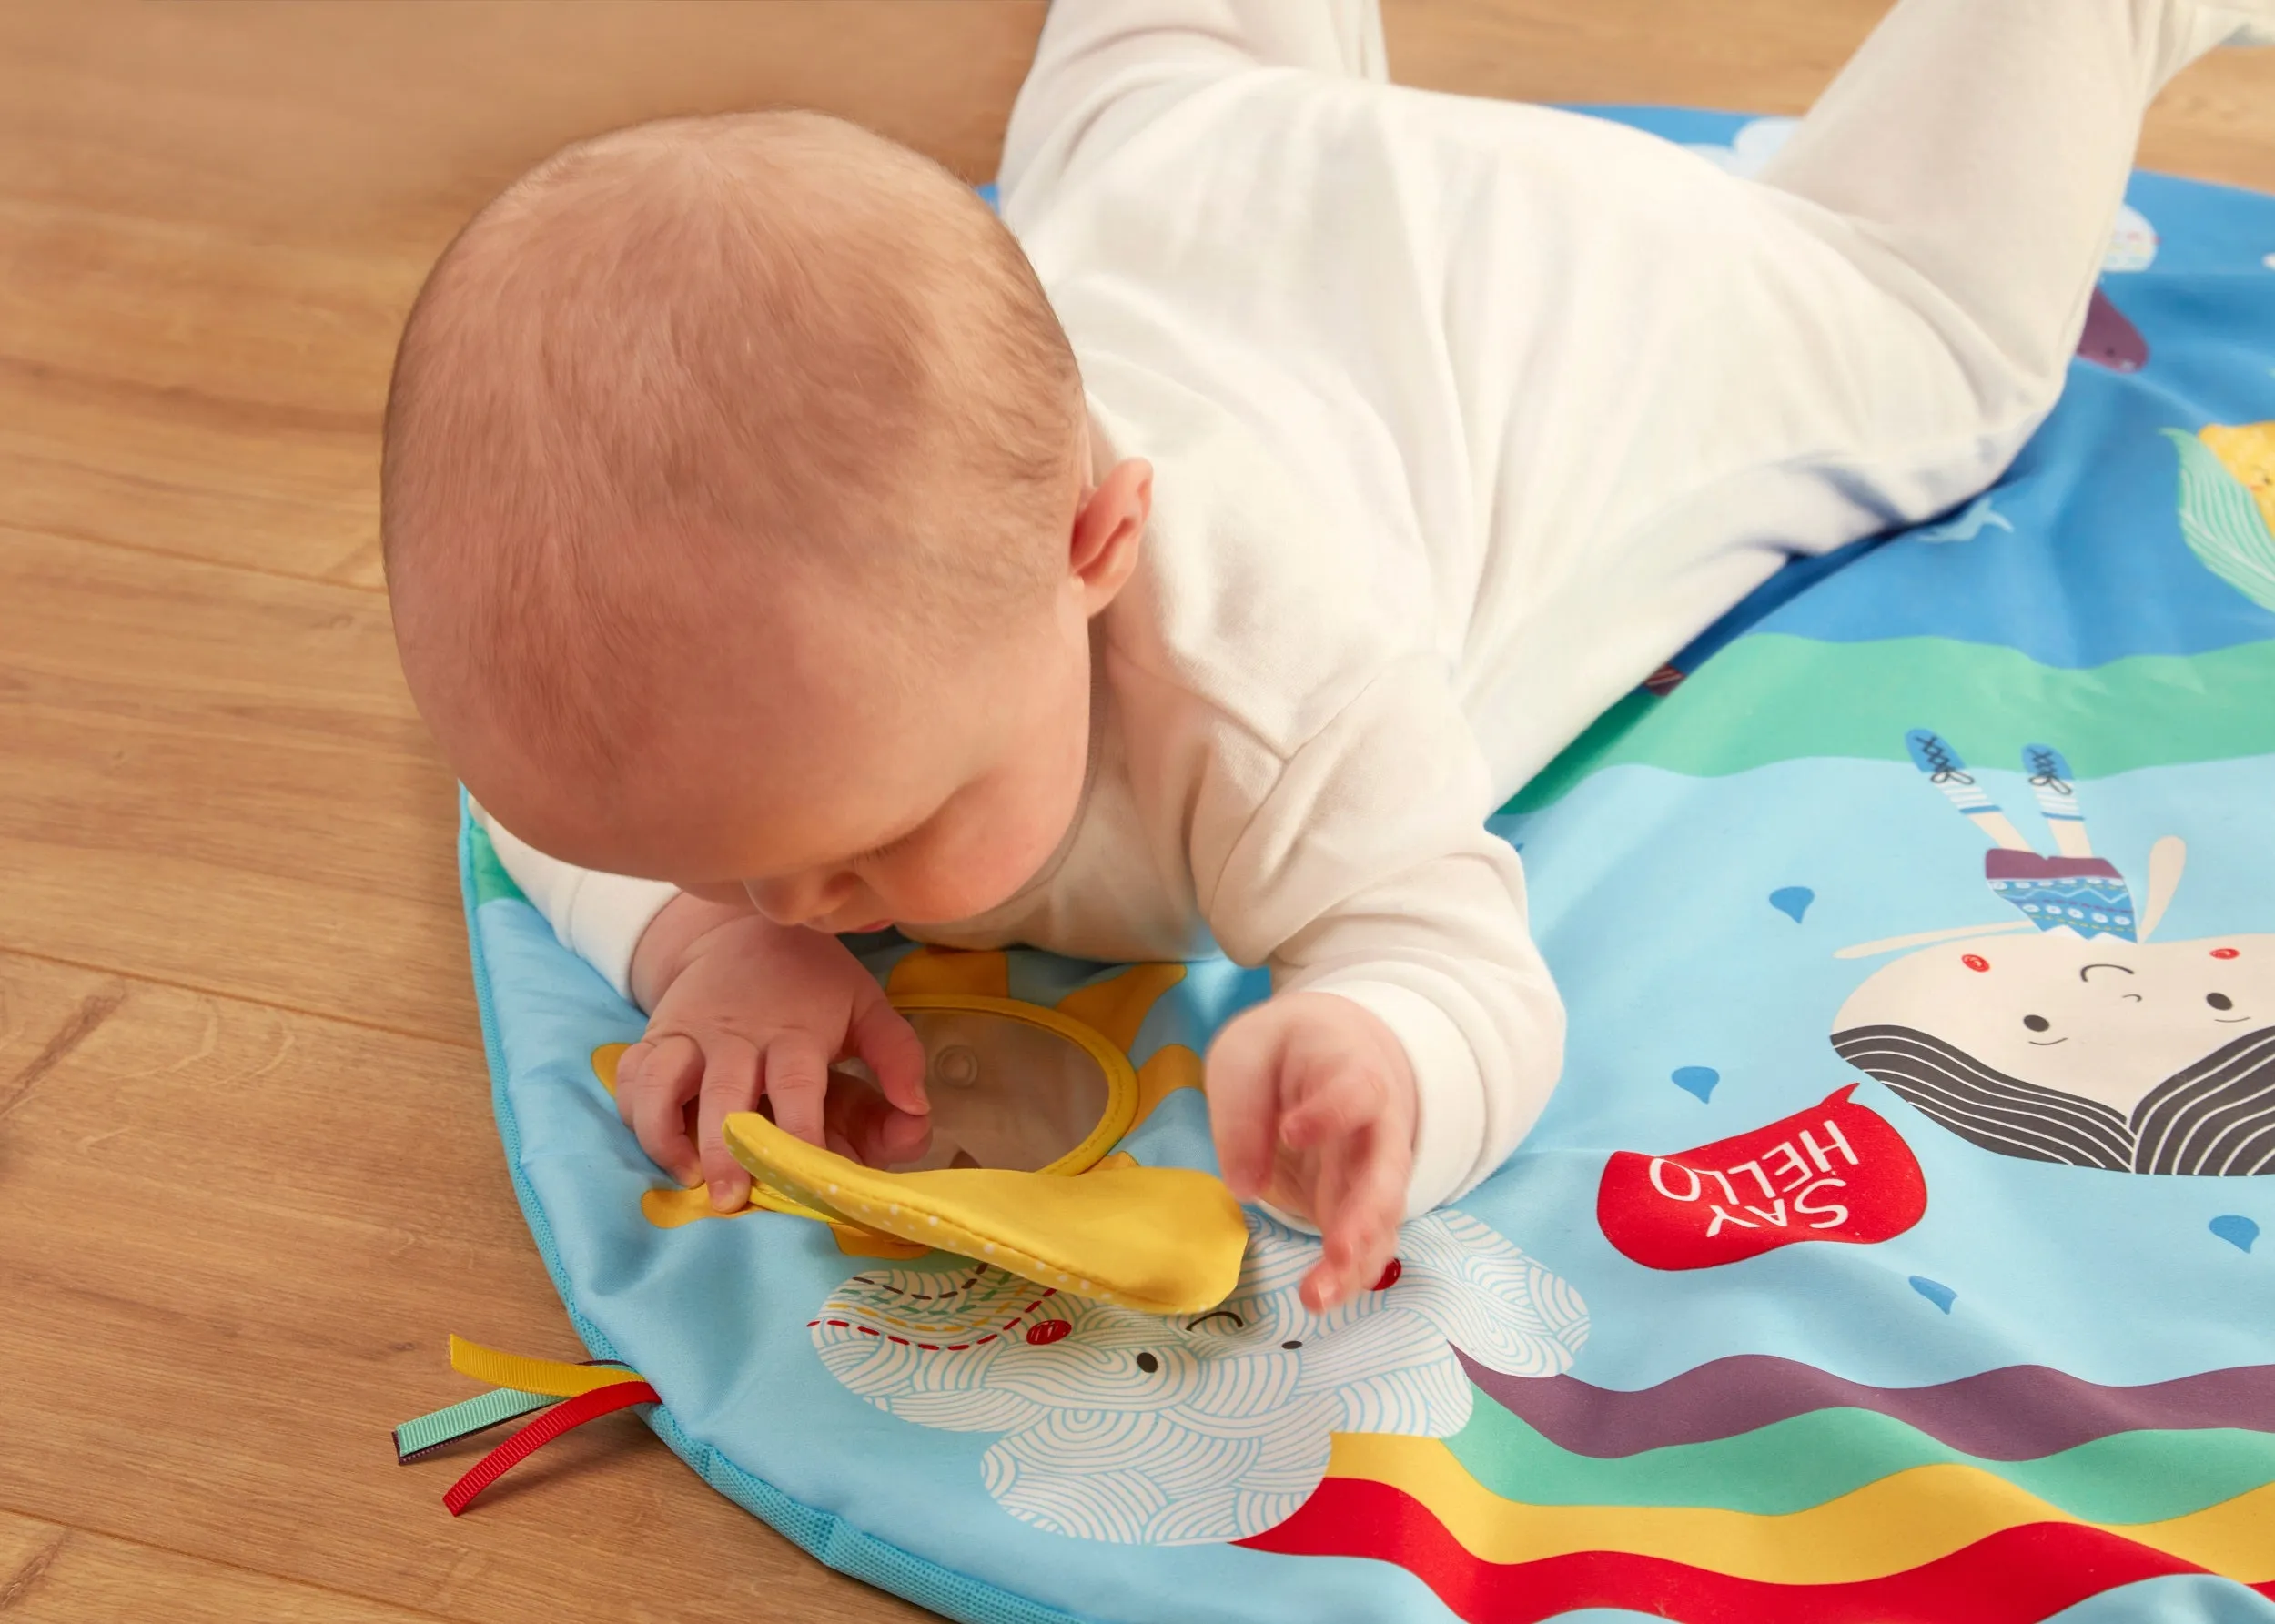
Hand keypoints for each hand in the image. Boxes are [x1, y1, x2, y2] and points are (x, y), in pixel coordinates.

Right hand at [618, 896, 928, 1210]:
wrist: (744, 930)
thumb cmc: (814, 983)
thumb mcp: (866, 1005)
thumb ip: (898, 1056)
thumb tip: (918, 1112)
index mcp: (795, 1031)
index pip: (797, 1087)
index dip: (802, 1134)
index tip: (809, 1177)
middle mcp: (737, 1035)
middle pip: (725, 1094)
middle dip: (726, 1150)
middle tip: (731, 1199)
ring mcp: (689, 1035)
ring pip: (662, 1084)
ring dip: (666, 1135)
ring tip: (686, 1178)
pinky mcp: (655, 1037)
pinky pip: (631, 1077)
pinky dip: (635, 1113)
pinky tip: (657, 1145)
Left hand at [1206, 991, 1415, 1312]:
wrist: (1334, 1050)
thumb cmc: (1283, 1051)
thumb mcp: (1245, 1058)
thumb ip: (1243, 1114)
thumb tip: (1246, 1188)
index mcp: (1350, 1069)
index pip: (1356, 1090)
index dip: (1332, 1112)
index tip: (1293, 1131)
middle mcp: (1378, 1125)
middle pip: (1386, 1170)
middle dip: (1366, 1215)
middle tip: (1339, 1251)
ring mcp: (1375, 1169)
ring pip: (1380, 1218)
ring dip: (1356, 1260)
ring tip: (1318, 1297)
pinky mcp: (1360, 1202)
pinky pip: (1366, 1241)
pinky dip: (1348, 1273)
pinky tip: (1323, 1297)